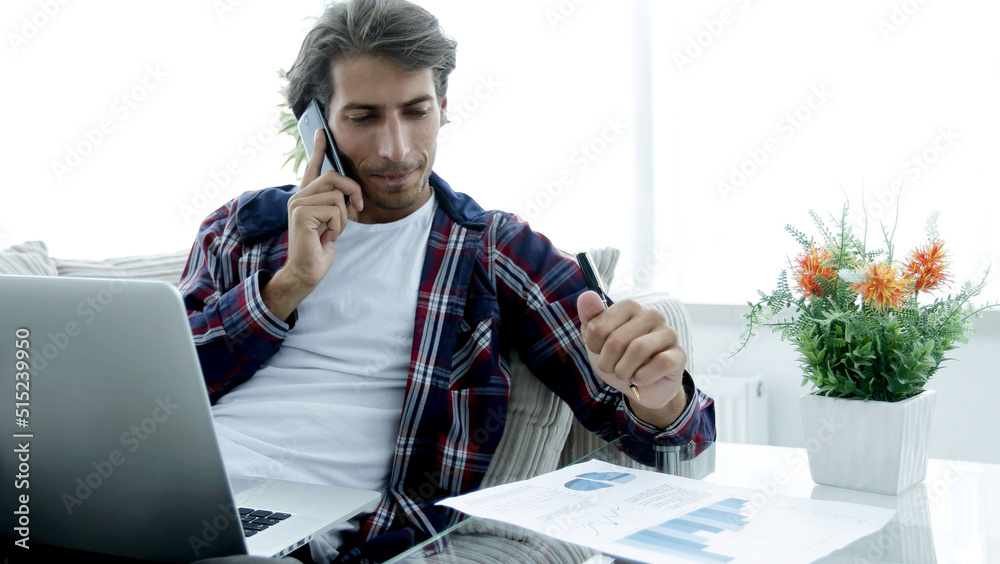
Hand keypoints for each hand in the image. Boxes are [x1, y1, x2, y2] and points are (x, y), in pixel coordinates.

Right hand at [262, 130, 363, 319]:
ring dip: (343, 219)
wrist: (308, 270)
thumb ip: (337, 204)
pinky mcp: (301, 213)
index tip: (322, 132)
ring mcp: (298, 203)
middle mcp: (299, 196)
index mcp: (306, 196)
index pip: (313, 167)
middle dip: (353, 192)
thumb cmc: (320, 247)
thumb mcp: (333, 221)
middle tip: (358, 209)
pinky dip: (338, 227)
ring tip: (331, 232)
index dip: (318, 149)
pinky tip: (325, 237)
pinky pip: (334, 210)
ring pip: (337, 196)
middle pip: (334, 177)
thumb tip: (351, 193)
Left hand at [577, 291, 688, 427]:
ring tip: (626, 374)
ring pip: (638, 350)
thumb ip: (589, 317)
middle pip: (616, 340)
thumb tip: (587, 295)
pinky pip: (660, 363)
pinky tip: (641, 379)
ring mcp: (668, 333)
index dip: (594, 346)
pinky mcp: (678, 354)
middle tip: (612, 368)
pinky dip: (643, 377)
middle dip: (608, 363)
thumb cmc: (617, 359)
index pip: (599, 327)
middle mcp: (651, 315)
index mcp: (629, 307)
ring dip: (624, 371)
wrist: (639, 389)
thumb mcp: (596, 341)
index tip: (600, 351)